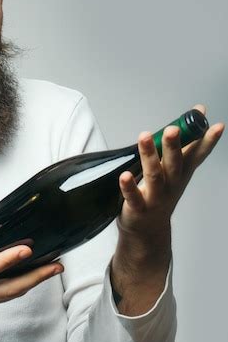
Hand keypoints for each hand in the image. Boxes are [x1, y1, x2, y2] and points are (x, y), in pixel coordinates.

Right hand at [0, 216, 62, 341]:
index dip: (8, 260)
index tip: (27, 250)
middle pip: (10, 289)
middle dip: (36, 277)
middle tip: (57, 266)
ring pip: (9, 295)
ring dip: (31, 282)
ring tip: (51, 269)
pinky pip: (2, 297)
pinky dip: (18, 286)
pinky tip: (27, 276)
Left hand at [109, 105, 223, 315]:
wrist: (148, 230)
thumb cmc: (162, 192)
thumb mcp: (178, 166)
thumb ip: (187, 140)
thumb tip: (200, 110)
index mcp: (181, 172)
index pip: (197, 154)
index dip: (208, 141)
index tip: (216, 125)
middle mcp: (171, 184)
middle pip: (174, 163)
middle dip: (174, 146)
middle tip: (173, 128)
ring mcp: (155, 197)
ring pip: (154, 176)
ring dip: (149, 157)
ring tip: (144, 137)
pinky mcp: (138, 208)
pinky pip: (133, 197)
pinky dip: (129, 186)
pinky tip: (125, 176)